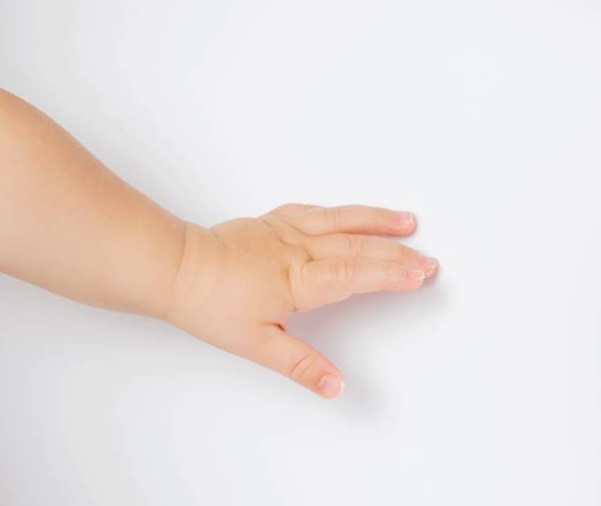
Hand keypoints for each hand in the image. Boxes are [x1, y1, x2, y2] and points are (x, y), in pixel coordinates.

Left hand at [159, 204, 436, 399]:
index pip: (354, 274)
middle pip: (354, 247)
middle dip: (396, 253)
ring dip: (373, 221)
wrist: (171, 267)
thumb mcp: (257, 344)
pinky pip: (309, 212)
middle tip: (429, 259)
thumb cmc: (209, 303)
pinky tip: (345, 214)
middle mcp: (294, 249)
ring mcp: (280, 232)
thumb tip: (336, 386)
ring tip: (405, 221)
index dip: (390, 274)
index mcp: (297, 279)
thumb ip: (301, 365)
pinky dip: (335, 212)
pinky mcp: (265, 225)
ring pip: (336, 221)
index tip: (421, 274)